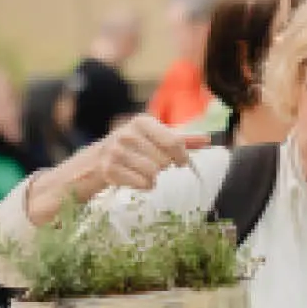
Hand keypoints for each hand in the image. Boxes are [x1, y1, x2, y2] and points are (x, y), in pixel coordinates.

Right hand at [89, 116, 209, 192]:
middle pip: (164, 160)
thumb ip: (181, 138)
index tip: (182, 162)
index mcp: (142, 121)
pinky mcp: (110, 170)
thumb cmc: (134, 146)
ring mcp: (116, 152)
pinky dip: (145, 185)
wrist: (98, 158)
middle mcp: (127, 133)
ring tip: (147, 172)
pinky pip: (142, 183)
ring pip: (153, 173)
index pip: (173, 141)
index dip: (182, 156)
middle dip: (164, 166)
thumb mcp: (155, 137)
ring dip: (154, 177)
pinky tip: (138, 179)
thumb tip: (208, 139)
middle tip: (156, 164)